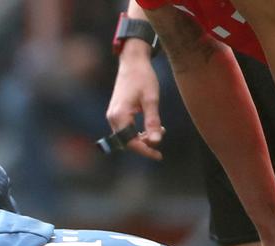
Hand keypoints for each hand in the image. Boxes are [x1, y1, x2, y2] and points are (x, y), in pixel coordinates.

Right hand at [104, 40, 164, 160]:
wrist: (132, 61)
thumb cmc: (143, 77)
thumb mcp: (151, 100)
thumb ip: (153, 122)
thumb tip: (156, 141)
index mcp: (120, 116)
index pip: (131, 142)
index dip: (145, 151)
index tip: (159, 155)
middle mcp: (113, 118)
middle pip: (127, 142)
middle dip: (144, 144)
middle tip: (162, 137)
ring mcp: (113, 115)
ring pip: (126, 136)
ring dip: (142, 138)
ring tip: (159, 130)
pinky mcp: (116, 112)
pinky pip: (126, 129)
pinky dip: (137, 131)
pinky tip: (150, 126)